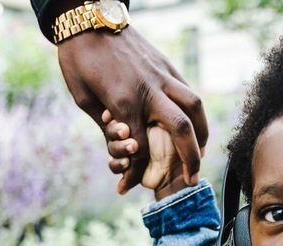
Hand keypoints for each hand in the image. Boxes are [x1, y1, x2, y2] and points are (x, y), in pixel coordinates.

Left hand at [58, 27, 207, 194]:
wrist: (88, 20)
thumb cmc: (80, 62)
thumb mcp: (83, 99)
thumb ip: (105, 124)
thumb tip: (122, 146)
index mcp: (123, 101)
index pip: (138, 147)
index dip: (133, 173)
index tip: (127, 188)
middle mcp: (149, 89)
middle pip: (179, 129)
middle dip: (190, 158)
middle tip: (193, 179)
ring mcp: (161, 74)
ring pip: (193, 106)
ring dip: (202, 134)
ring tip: (202, 153)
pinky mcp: (166, 65)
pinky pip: (188, 90)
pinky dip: (196, 112)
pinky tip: (195, 125)